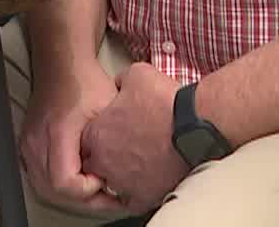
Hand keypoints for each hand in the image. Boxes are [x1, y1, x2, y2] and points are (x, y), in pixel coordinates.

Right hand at [18, 59, 125, 213]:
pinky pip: (38, 176)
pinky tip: (78, 179)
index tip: (104, 181)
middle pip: (52, 191)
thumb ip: (114, 140)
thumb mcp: (109, 109)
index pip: (64, 182)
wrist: (62, 64)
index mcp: (58, 132)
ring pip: (43, 187)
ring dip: (71, 195)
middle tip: (106, 195)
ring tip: (95, 189)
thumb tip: (128, 169)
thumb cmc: (85, 82)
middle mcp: (37, 140)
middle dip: (83, 199)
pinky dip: (59, 185)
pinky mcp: (28, 144)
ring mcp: (29, 143)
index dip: (86, 191)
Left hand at [78, 63, 188, 210]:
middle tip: (125, 147)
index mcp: (96, 133)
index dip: (99, 135)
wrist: (193, 125)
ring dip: (120, 175)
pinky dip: (135, 194)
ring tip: (137, 164)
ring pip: (112, 184)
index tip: (112, 131)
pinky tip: (144, 183)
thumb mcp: (136, 75)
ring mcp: (122, 181)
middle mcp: (104, 161)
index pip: (85, 140)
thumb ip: (120, 83)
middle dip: (106, 156)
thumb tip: (120, 85)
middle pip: (95, 163)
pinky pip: (131, 202)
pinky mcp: (143, 196)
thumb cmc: (165, 101)